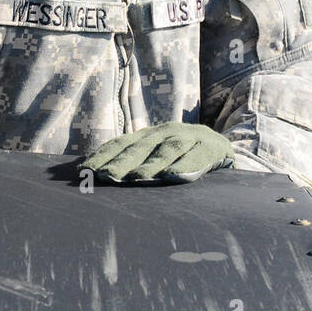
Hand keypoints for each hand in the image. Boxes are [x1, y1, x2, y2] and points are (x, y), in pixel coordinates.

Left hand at [82, 122, 233, 183]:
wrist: (224, 149)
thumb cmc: (184, 157)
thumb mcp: (158, 155)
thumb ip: (134, 162)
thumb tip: (99, 178)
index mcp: (150, 135)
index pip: (122, 144)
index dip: (104, 155)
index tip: (86, 170)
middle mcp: (166, 132)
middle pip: (140, 148)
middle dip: (122, 162)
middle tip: (106, 176)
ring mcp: (189, 137)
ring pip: (166, 150)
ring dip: (150, 164)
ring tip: (137, 179)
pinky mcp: (210, 147)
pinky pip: (196, 156)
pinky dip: (183, 166)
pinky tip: (173, 176)